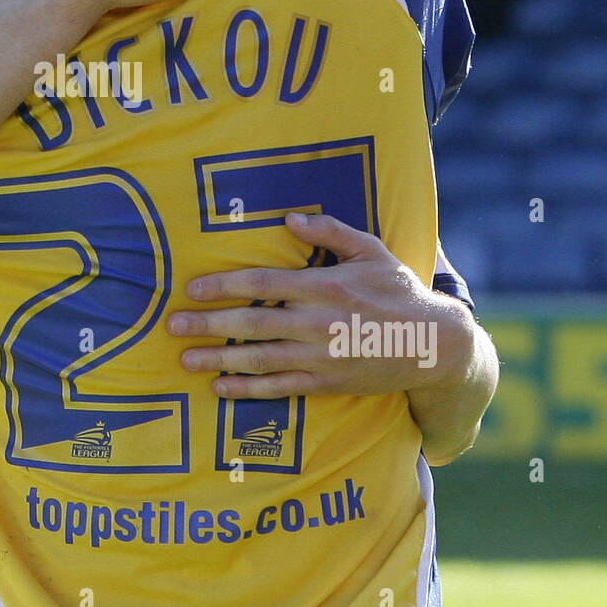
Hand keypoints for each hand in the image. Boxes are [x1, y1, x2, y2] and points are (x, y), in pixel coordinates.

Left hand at [166, 212, 475, 399]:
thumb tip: (290, 218)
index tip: (192, 288)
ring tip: (186, 359)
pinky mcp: (326, 382)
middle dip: (208, 324)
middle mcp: (318, 322)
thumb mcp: (371, 251)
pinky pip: (279, 387)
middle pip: (252, 322)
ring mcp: (321, 356)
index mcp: (325, 285)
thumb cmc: (399, 291)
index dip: (224, 285)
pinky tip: (221, 387)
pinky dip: (248, 388)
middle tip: (173, 326)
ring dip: (219, 360)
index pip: (262, 283)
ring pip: (260, 358)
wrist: (433, 345)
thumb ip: (330, 231)